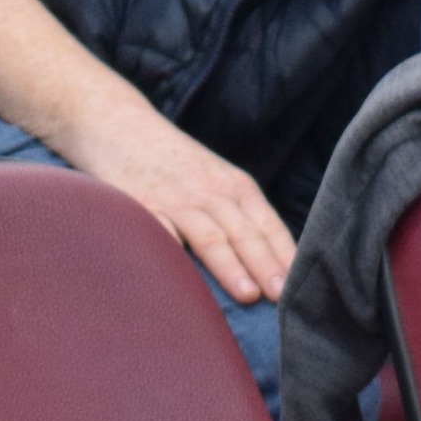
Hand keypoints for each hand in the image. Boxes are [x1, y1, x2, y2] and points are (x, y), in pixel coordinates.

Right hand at [55, 88, 294, 302]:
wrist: (119, 122)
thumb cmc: (173, 162)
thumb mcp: (212, 178)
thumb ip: (235, 215)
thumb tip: (266, 268)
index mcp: (234, 185)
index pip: (268, 224)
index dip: (284, 256)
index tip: (301, 287)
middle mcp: (210, 191)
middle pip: (245, 232)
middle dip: (267, 266)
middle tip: (285, 298)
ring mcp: (175, 199)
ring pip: (210, 235)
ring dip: (230, 266)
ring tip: (248, 294)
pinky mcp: (141, 206)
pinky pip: (162, 234)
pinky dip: (175, 257)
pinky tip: (185, 280)